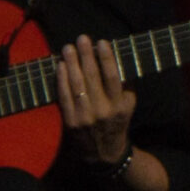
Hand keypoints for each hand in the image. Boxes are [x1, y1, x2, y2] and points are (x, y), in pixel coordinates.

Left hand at [56, 34, 136, 167]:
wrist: (103, 151)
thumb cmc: (117, 120)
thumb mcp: (129, 104)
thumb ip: (124, 84)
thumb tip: (113, 58)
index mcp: (119, 105)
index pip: (112, 77)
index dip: (106, 58)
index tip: (101, 42)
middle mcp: (102, 110)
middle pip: (92, 77)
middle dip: (86, 55)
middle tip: (81, 38)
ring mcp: (84, 117)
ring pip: (76, 85)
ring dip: (71, 63)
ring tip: (68, 48)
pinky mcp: (70, 122)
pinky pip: (64, 97)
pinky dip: (61, 80)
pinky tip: (60, 66)